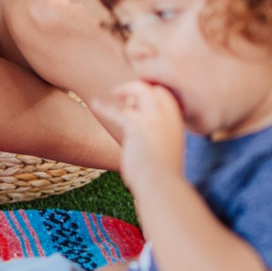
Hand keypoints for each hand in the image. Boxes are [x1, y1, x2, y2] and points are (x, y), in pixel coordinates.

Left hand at [92, 80, 184, 197]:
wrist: (161, 185)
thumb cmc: (162, 173)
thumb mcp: (166, 149)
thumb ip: (160, 136)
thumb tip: (147, 135)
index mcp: (177, 123)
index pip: (167, 96)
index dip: (154, 92)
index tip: (141, 95)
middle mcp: (169, 117)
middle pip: (157, 89)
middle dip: (143, 85)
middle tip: (127, 90)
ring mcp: (155, 119)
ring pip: (141, 90)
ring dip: (126, 88)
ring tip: (115, 92)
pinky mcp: (137, 126)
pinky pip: (117, 112)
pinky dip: (104, 107)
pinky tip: (94, 104)